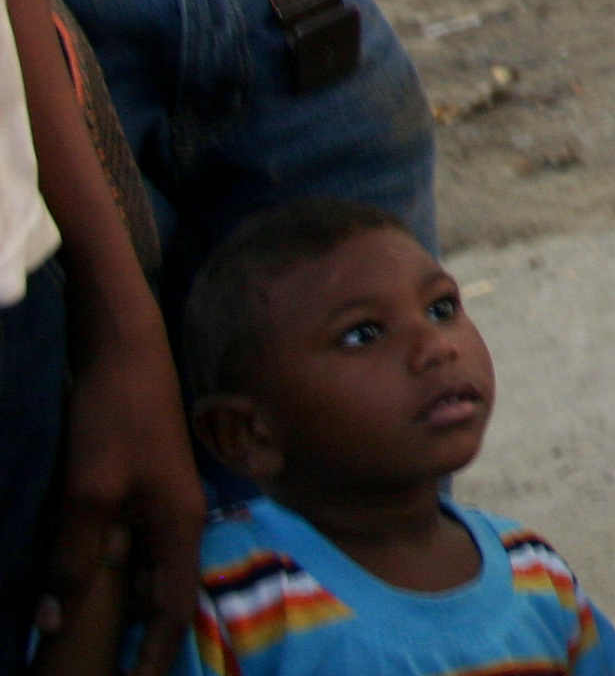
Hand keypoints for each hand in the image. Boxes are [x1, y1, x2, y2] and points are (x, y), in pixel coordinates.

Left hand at [40, 323, 199, 675]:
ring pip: (145, 571)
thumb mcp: (88, 493)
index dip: (155, 655)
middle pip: (163, 594)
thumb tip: (52, 623)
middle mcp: (180, 521)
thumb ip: (74, 559)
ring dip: (123, 605)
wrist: (126, 352)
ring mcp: (164, 503)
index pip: (173, 609)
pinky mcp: (144, 487)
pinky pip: (132, 547)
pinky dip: (113, 573)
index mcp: (179, 527)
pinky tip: (85, 580)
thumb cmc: (115, 420)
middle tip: (104, 670)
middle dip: (140, 637)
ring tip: (91, 639)